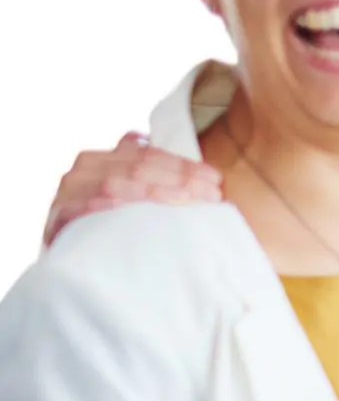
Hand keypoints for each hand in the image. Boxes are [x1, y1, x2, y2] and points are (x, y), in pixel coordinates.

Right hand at [46, 133, 222, 245]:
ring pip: (115, 183)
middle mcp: (82, 171)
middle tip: (212, 194)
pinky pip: (88, 207)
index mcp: (101, 159)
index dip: (183, 165)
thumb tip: (145, 138)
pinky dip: (115, 205)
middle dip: (179, 178)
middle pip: (136, 168)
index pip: (146, 155)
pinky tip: (141, 211)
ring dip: (155, 191)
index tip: (215, 179)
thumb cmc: (107, 226)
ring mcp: (68, 193)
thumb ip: (137, 168)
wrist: (71, 263)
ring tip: (189, 201)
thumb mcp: (125, 194)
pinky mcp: (61, 218)